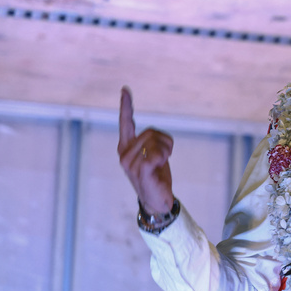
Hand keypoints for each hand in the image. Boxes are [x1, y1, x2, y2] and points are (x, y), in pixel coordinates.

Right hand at [117, 86, 174, 213]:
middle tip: (165, 156)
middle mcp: (124, 153)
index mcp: (126, 147)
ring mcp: (129, 162)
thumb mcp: (154, 154)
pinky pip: (157, 153)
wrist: (158, 200)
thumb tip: (152, 134)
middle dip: (165, 142)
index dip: (126, 106)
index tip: (125, 90)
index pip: (125, 123)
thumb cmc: (157, 176)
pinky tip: (160, 167)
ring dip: (166, 150)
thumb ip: (150, 142)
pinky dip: (164, 157)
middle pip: (151, 132)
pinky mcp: (139, 170)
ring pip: (154, 141)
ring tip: (162, 164)